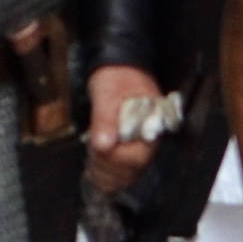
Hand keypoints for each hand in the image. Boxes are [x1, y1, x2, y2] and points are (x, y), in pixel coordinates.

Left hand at [86, 61, 164, 195]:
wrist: (120, 67)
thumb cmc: (115, 77)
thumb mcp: (106, 93)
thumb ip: (105, 119)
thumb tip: (103, 145)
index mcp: (151, 123)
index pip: (138, 155)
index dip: (116, 160)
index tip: (96, 152)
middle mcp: (151, 136)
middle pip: (134, 167)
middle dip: (109, 169)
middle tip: (90, 162)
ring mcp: (143, 143)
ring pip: (129, 172)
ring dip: (108, 174)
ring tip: (91, 168)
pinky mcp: (133, 146)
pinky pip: (125, 168)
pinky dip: (110, 173)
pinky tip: (95, 171)